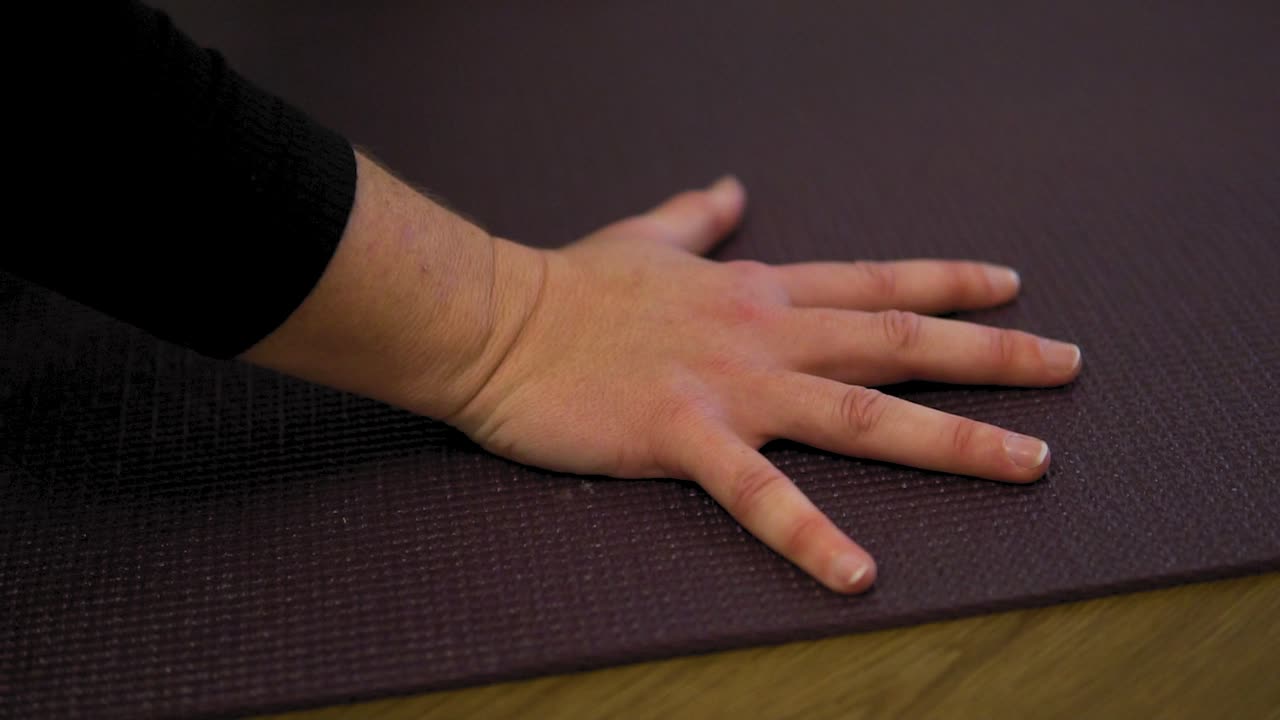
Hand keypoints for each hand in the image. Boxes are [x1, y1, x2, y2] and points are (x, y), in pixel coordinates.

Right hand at [446, 176, 1082, 593]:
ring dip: (950, 438)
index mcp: (754, 290)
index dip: (945, 284)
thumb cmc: (570, 284)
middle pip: (896, 340)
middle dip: (991, 354)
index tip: (1009, 288)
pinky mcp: (682, 436)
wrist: (497, 320)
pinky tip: (860, 573)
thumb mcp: (648, 236)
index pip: (871, 283)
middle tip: (1066, 367)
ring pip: (861, 412)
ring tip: (1027, 463)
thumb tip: (731, 187)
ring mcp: (729, 386)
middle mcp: (762, 333)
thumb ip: (699, 215)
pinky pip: (757, 494)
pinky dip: (810, 534)